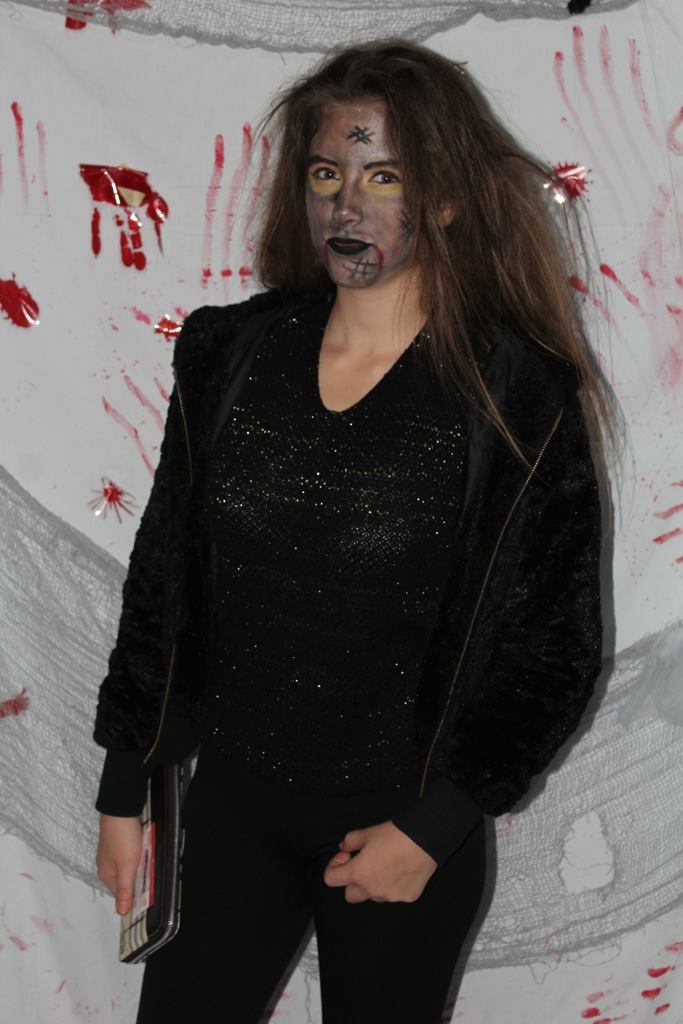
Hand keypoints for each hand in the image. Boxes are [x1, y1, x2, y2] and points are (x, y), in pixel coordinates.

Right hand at [96, 814, 142, 915]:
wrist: (120, 809)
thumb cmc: (122, 837)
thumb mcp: (127, 867)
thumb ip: (125, 890)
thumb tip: (121, 912)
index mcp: (107, 875)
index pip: (123, 894)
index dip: (136, 893)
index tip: (149, 888)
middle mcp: (107, 866)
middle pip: (127, 879)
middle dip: (140, 875)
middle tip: (149, 867)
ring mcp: (112, 853)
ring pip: (131, 866)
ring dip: (140, 863)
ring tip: (147, 855)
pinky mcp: (119, 843)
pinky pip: (131, 854)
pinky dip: (139, 852)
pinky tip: (144, 847)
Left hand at [323, 820, 437, 903]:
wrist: (425, 840)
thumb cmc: (394, 835)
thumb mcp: (367, 832)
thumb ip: (350, 841)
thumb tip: (344, 847)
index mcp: (357, 873)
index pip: (330, 879)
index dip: (334, 866)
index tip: (347, 856)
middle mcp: (371, 890)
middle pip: (350, 895)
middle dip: (352, 881)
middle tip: (363, 865)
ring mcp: (390, 896)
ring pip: (373, 896)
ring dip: (373, 884)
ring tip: (386, 865)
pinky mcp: (406, 897)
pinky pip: (394, 894)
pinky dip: (393, 885)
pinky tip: (402, 869)